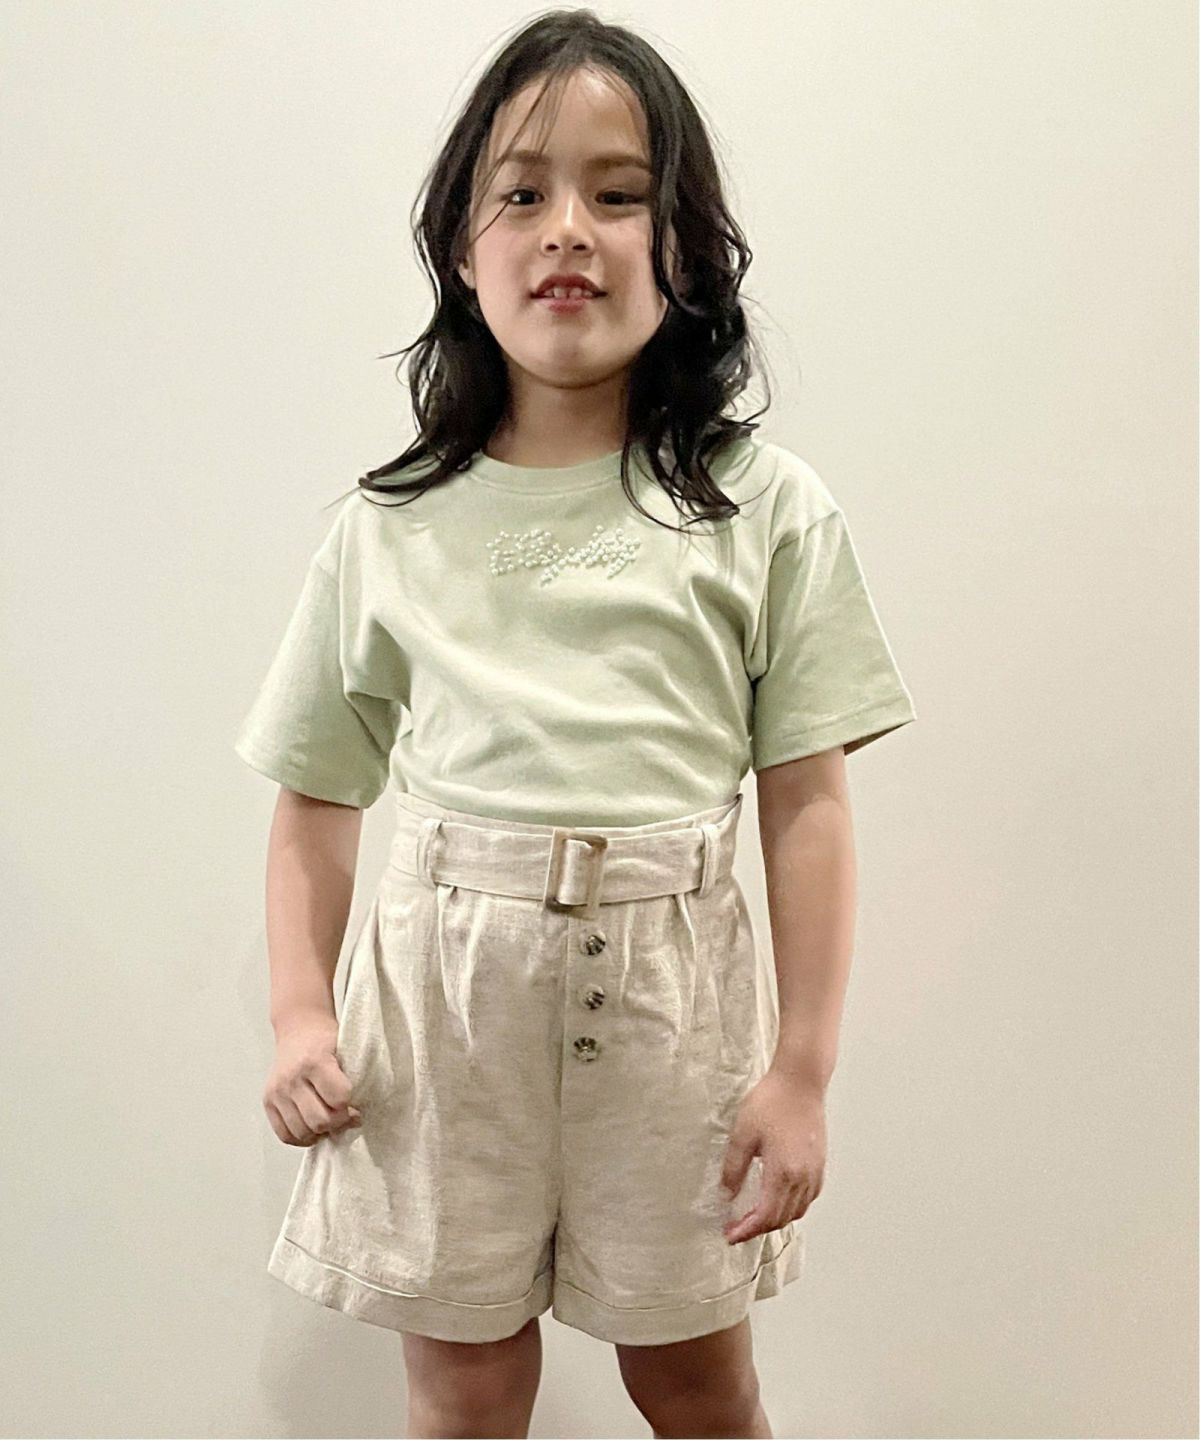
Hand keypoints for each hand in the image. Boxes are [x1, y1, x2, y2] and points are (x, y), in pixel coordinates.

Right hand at [263, 1010, 362, 1145]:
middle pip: (319, 1121)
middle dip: (337, 1123)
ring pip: (302, 1132)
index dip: (352, 1108)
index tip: (357, 1107)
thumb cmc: (326, 1041)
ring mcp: (277, 1091)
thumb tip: (356, 1116)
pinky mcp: (267, 1101)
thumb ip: (352, 1079)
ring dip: (320, 1133)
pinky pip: (284, 1134)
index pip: (339, 1099)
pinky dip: (301, 1138)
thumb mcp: (345, 1050)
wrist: (299, 1029)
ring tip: (329, 1122)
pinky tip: (313, 1130)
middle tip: (345, 1117)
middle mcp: (292, 1078)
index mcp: (315, 1061)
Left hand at [718, 1067, 826, 1243]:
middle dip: (757, 1229)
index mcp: (782, 1173)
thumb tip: (727, 1194)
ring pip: (797, 1211)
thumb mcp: (742, 1134)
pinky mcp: (819, 1163)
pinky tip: (780, 1201)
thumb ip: (734, 1169)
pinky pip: (808, 1197)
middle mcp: (802, 1177)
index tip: (730, 1235)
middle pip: (781, 1218)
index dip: (746, 1230)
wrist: (799, 1082)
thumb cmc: (771, 1102)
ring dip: (776, 1220)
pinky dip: (793, 1208)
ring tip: (755, 1218)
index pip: (764, 1216)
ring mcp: (814, 1171)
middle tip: (736, 1229)